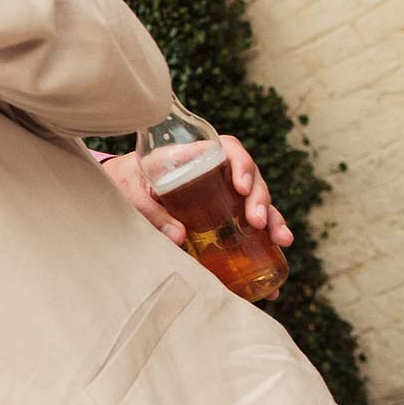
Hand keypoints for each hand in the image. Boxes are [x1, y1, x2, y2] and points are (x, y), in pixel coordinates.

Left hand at [101, 135, 293, 245]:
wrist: (121, 188)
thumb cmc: (126, 181)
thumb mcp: (130, 192)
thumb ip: (150, 211)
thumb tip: (178, 237)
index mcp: (194, 156)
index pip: (229, 149)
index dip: (241, 164)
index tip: (241, 187)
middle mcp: (214, 172)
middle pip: (248, 177)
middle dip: (259, 198)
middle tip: (257, 221)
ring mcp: (222, 193)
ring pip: (255, 200)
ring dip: (272, 218)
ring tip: (282, 240)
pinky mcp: (223, 215)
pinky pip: (249, 223)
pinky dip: (265, 238)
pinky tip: (276, 255)